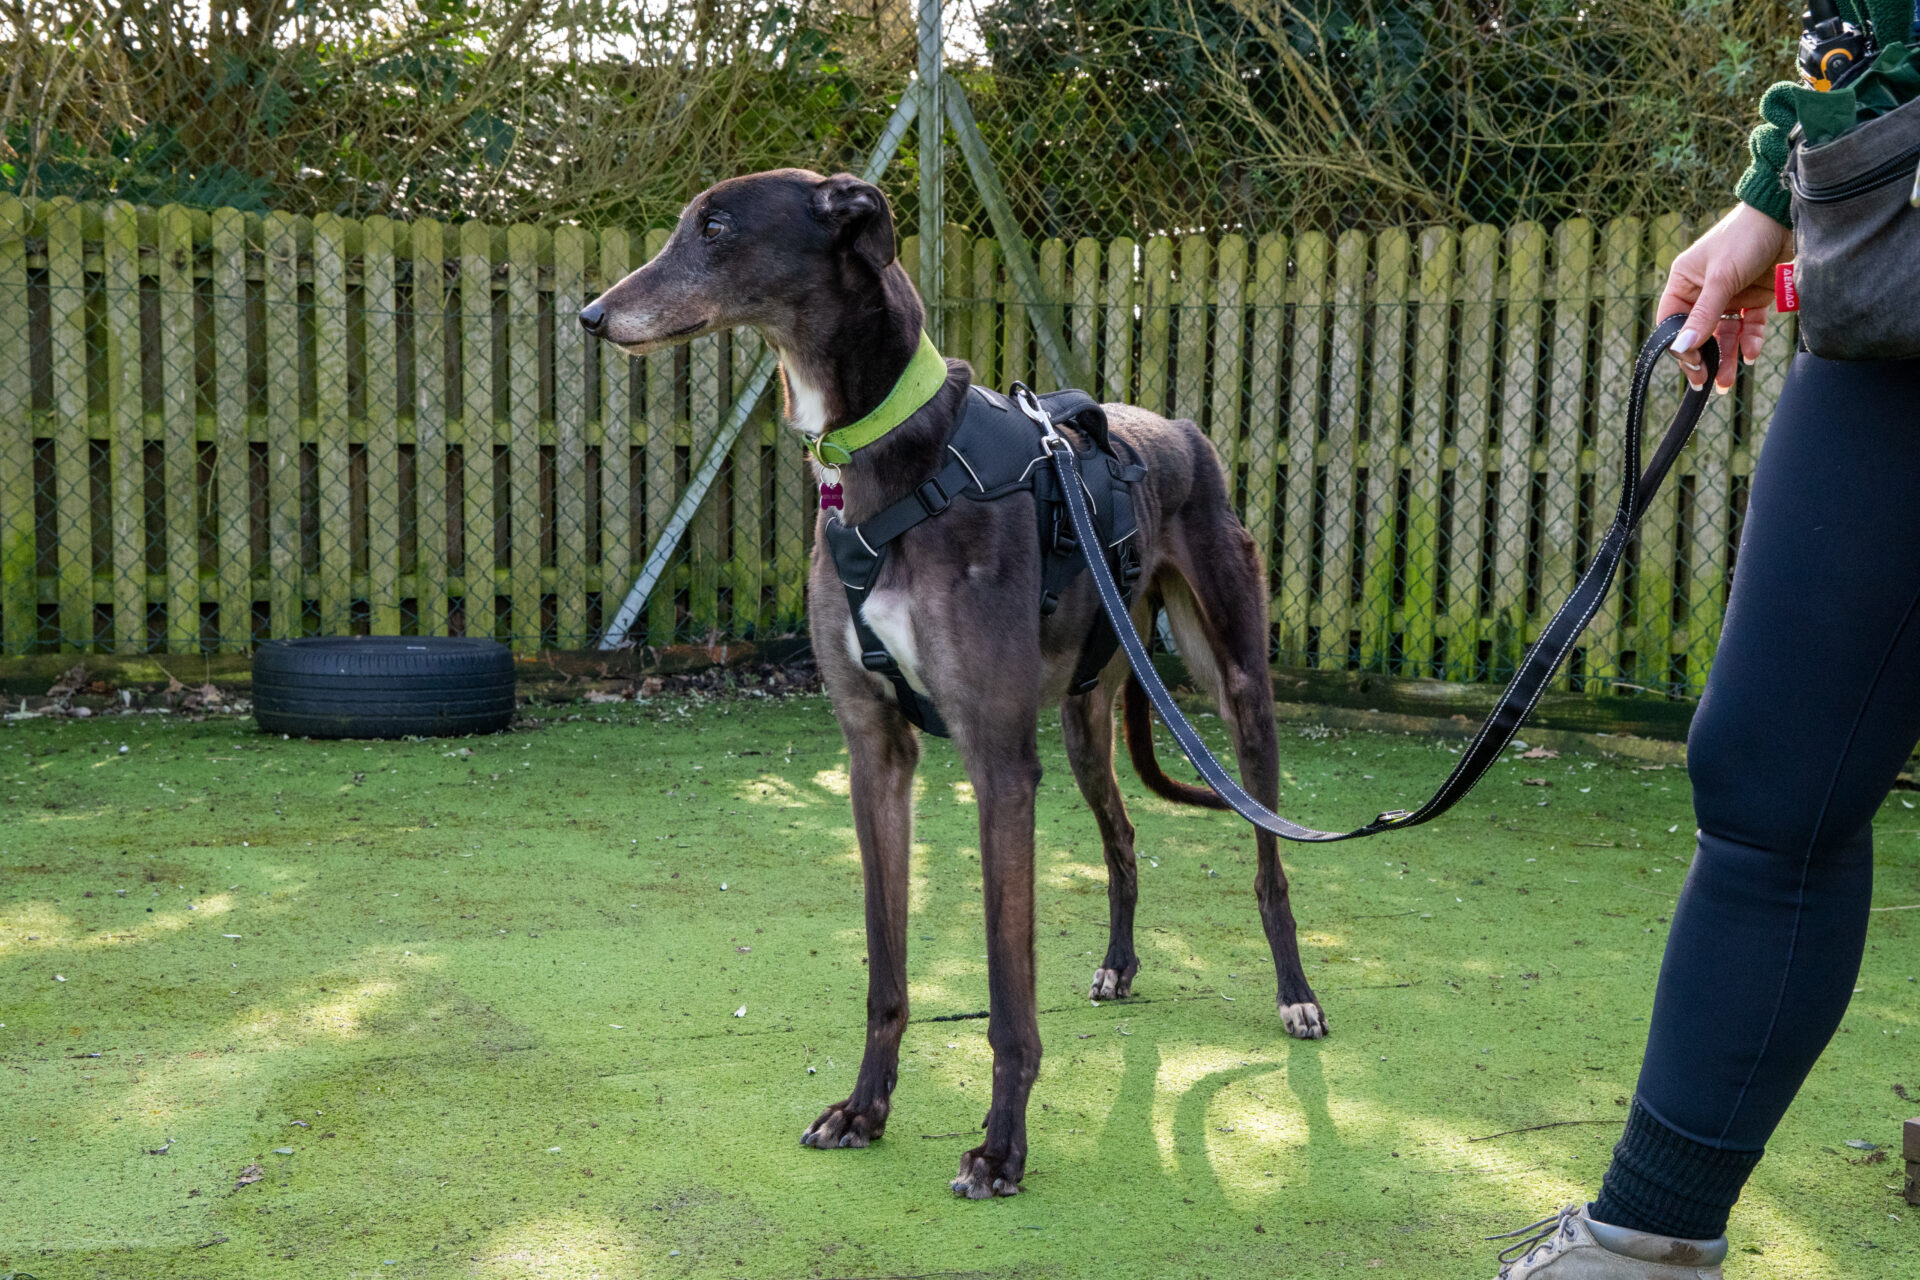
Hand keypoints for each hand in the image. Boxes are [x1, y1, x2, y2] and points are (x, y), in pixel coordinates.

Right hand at [1656, 203, 1792, 393]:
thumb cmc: (1745, 237)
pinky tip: (1751, 354)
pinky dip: (1749, 341)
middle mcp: (1704, 290)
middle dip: (1705, 358)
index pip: (1673, 321)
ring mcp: (1731, 295)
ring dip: (1727, 357)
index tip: (1693, 366)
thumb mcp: (1721, 278)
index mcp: (1685, 281)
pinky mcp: (1756, 297)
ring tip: (1728, 382)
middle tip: (1709, 383)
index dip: (1679, 345)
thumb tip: (1682, 348)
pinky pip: (1749, 327)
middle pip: (1699, 333)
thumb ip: (1704, 315)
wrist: (1787, 217)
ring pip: (1724, 335)